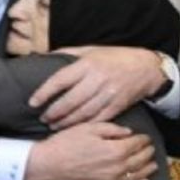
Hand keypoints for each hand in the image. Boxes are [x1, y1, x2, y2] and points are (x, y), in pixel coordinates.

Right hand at [25, 122, 156, 179]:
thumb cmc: (65, 144)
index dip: (143, 139)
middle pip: (140, 159)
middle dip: (148, 152)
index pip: (137, 144)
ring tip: (153, 164)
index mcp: (115, 149)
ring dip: (147, 169)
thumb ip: (111, 129)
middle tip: (150, 148)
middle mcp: (117, 167)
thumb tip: (128, 133)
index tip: (145, 137)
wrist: (48, 164)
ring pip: (137, 175)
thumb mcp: (88, 128)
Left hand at [28, 46, 166, 128]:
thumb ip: (66, 53)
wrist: (147, 67)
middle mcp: (97, 79)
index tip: (32, 102)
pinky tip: (74, 129)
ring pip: (83, 112)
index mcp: (87, 64)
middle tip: (43, 119)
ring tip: (54, 126)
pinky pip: (98, 119)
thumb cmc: (114, 57)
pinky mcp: (118, 105)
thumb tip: (43, 56)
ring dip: (66, 122)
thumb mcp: (90, 50)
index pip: (60, 80)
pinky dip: (84, 125)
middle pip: (70, 101)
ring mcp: (109, 93)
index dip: (44, 92)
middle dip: (54, 112)